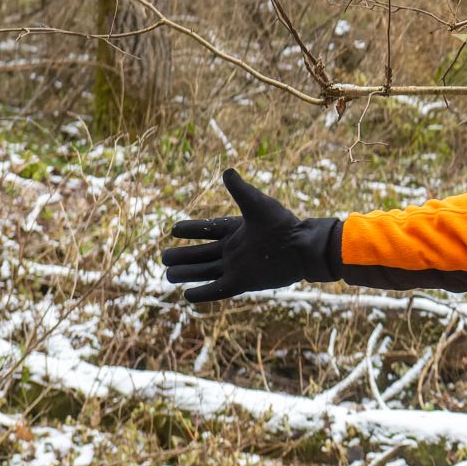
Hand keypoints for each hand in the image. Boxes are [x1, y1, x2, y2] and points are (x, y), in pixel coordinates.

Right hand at [161, 168, 338, 303]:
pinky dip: (202, 293)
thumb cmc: (283, 224)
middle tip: (163, 256)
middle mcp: (234, 249)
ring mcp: (238, 267)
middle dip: (183, 256)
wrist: (302, 248)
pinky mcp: (243, 282)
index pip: (208, 229)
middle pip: (202, 254)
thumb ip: (240, 190)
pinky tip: (186, 295)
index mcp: (236, 230)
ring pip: (205, 271)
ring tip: (168, 274)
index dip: (191, 230)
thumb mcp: (257, 204)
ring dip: (187, 273)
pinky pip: (217, 289)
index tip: (174, 229)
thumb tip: (227, 170)